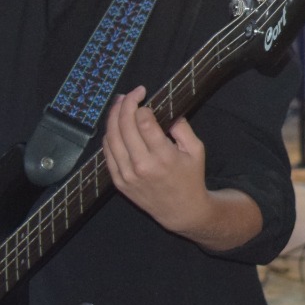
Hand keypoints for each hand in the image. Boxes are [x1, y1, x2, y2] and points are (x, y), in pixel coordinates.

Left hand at [101, 85, 210, 234]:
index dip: (141, 106)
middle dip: (126, 104)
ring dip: (113, 117)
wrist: (180, 210)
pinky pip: (107, 154)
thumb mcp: (197, 151)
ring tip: (120, 103)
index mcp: (163, 156)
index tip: (145, 97)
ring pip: (111, 138)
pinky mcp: (119, 182)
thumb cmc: (190, 178)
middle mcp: (141, 165)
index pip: (143, 122)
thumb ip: (183, 129)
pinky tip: (114, 125)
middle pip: (124, 126)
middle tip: (132, 93)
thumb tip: (168, 112)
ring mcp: (127, 175)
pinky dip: (109, 136)